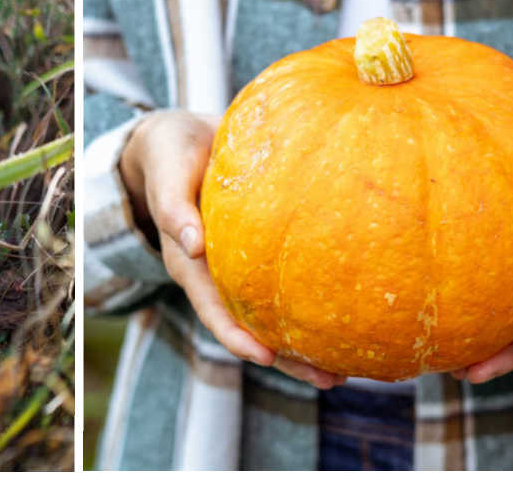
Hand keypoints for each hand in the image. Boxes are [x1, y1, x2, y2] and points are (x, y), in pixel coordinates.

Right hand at [118, 111, 345, 388]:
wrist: (181, 134)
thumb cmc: (171, 153)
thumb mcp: (167, 173)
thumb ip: (174, 207)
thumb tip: (194, 244)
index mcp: (188, 262)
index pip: (213, 309)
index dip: (236, 336)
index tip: (265, 357)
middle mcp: (214, 272)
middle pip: (249, 326)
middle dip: (286, 357)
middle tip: (329, 378)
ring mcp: (236, 264)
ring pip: (270, 312)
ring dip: (302, 343)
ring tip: (344, 367)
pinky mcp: (256, 247)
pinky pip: (281, 281)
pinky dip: (308, 300)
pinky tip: (341, 311)